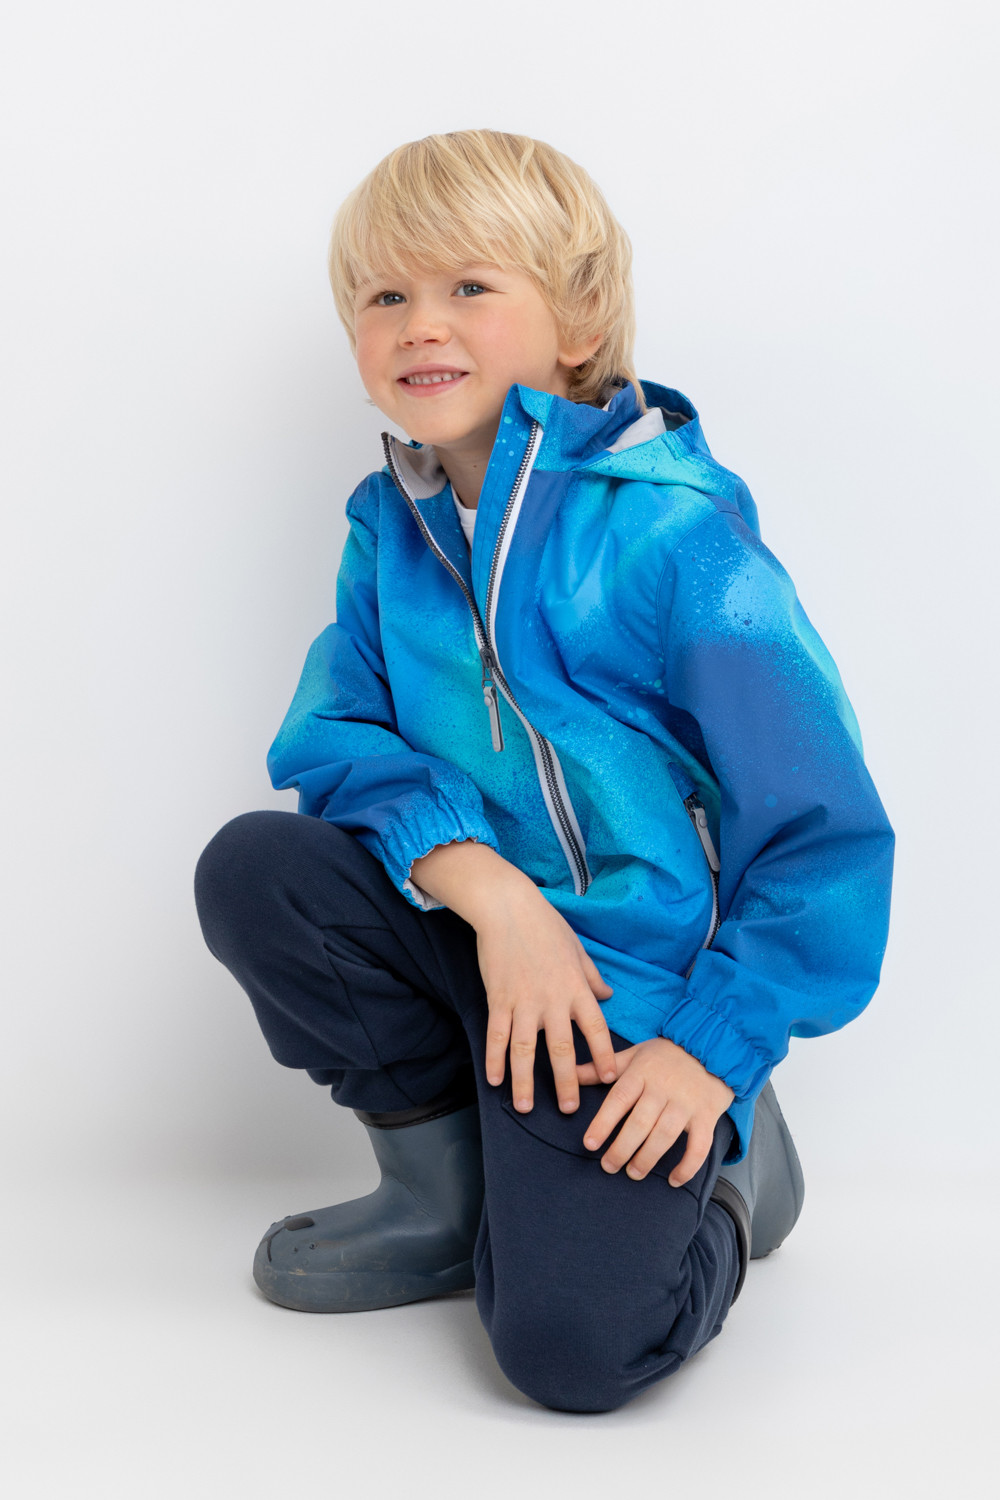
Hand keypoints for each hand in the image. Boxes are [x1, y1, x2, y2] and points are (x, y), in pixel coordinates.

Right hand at [475, 889, 618, 1112]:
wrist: (507, 907)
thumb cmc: (545, 924)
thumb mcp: (577, 948)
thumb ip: (592, 976)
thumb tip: (607, 996)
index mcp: (576, 987)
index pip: (595, 1029)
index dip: (602, 1056)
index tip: (608, 1079)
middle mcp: (553, 1000)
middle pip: (562, 1049)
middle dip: (566, 1083)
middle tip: (569, 1110)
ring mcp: (523, 1002)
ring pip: (525, 1051)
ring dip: (525, 1082)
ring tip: (525, 1107)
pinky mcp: (498, 999)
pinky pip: (497, 1036)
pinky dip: (495, 1059)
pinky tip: (494, 1080)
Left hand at [576, 1037, 734, 1185]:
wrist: (713, 1044)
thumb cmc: (667, 1053)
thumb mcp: (634, 1054)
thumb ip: (603, 1068)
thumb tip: (571, 1073)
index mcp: (642, 1072)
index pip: (619, 1099)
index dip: (603, 1123)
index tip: (590, 1144)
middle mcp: (663, 1088)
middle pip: (640, 1123)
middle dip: (622, 1149)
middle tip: (609, 1166)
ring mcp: (686, 1103)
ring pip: (664, 1136)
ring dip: (647, 1159)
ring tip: (633, 1172)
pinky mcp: (707, 1115)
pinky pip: (699, 1146)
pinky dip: (687, 1166)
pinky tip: (674, 1180)